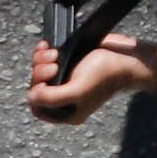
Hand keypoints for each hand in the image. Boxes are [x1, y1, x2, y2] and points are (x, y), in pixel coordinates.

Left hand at [25, 34, 149, 126]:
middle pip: (36, 87)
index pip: (38, 109)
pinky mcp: (66, 62)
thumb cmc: (105, 75)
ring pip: (38, 71)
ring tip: (54, 54)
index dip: (35, 95)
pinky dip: (43, 51)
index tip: (44, 83)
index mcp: (68, 112)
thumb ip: (52, 98)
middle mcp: (65, 98)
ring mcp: (66, 79)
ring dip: (40, 60)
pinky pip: (44, 58)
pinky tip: (48, 45)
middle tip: (54, 65)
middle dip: (39, 74)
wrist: (124, 56)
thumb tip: (32, 96)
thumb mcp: (77, 91)